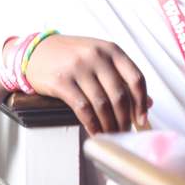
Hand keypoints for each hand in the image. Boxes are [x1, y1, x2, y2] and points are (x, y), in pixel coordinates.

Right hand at [24, 35, 151, 134]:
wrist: (36, 51)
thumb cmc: (72, 55)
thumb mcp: (100, 58)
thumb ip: (122, 76)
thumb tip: (148, 102)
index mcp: (111, 50)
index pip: (136, 78)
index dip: (141, 102)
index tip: (142, 119)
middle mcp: (97, 57)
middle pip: (119, 95)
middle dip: (124, 118)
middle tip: (125, 131)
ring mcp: (79, 68)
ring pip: (102, 104)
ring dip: (109, 124)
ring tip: (111, 134)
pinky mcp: (62, 81)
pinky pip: (83, 108)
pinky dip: (92, 124)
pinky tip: (96, 132)